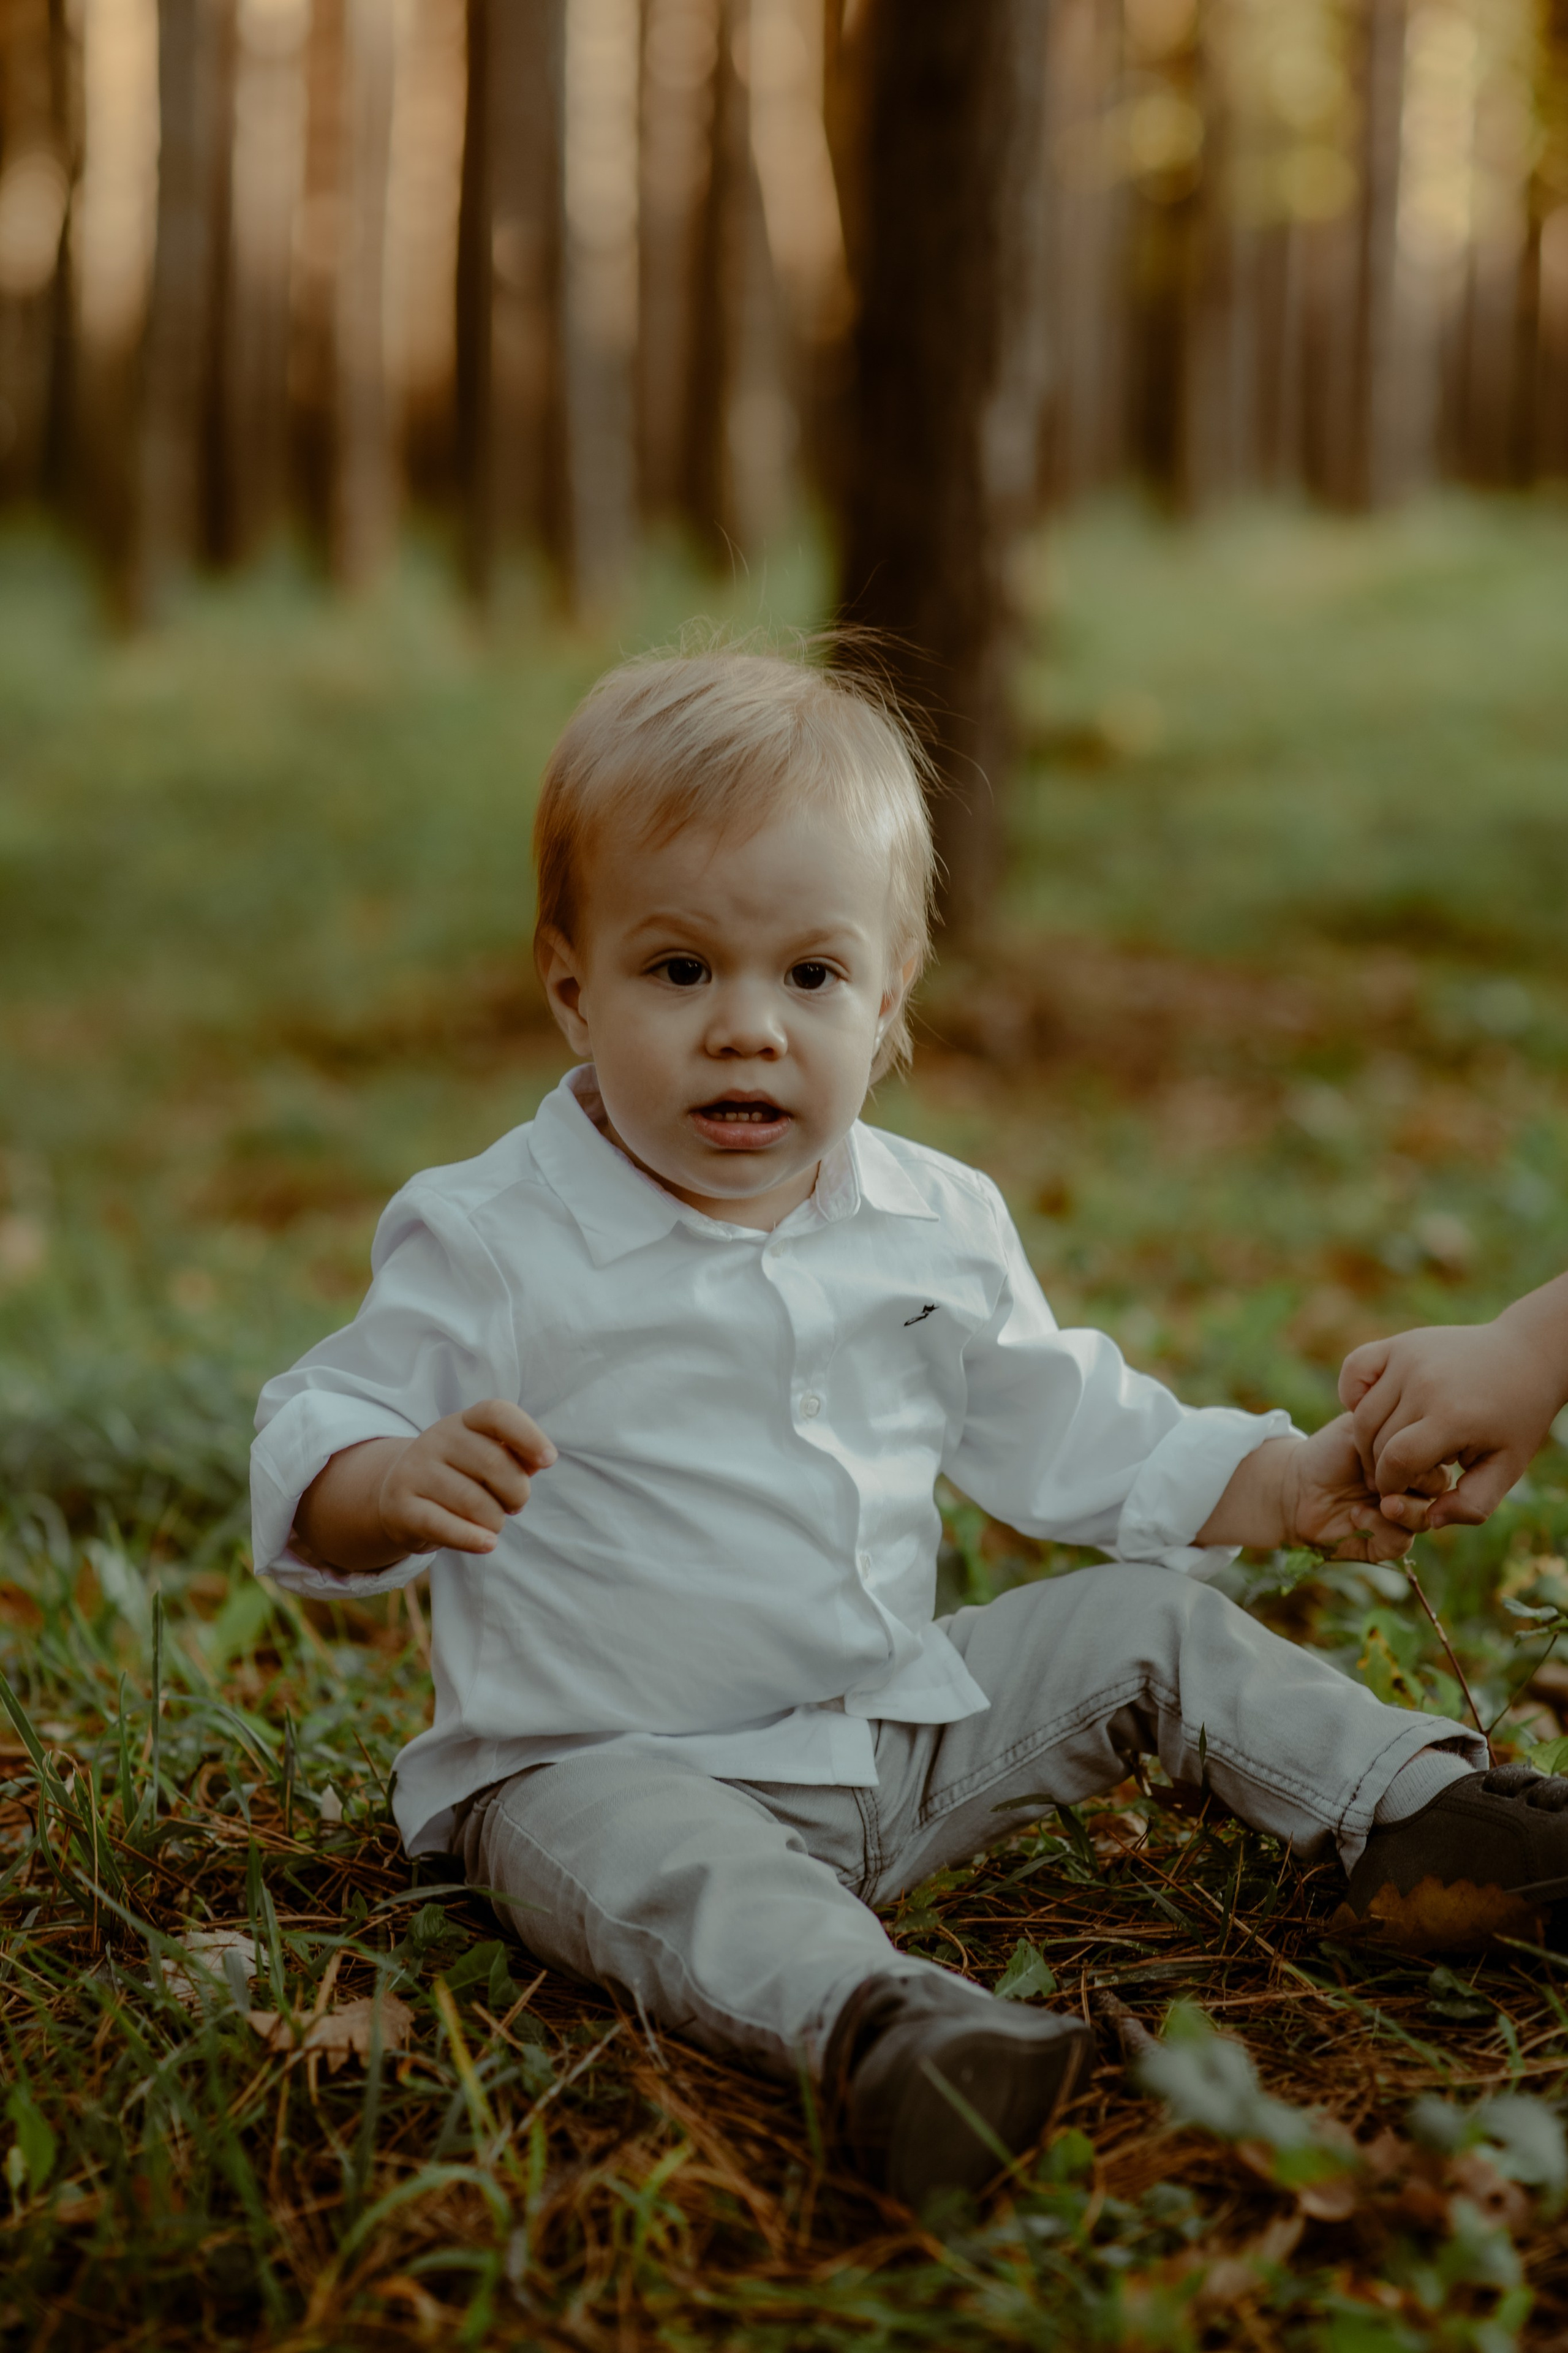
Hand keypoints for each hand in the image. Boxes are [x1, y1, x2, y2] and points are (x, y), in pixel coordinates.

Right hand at [294, 1400, 555, 1574]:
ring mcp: (415, 1471)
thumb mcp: (487, 1459)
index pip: (497, 1413)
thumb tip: (539, 1461)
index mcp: (464, 1422)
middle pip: (495, 1464)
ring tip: (492, 1522)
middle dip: (517, 1493)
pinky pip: (443, 1525)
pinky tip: (488, 1544)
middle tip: (514, 1505)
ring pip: (474, 1502)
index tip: (549, 1460)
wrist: (399, 1498)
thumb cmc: (461, 1477)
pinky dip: (471, 1539)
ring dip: (496, 1521)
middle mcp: (437, 1438)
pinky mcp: (402, 1507)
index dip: (528, 1435)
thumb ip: (517, 1457)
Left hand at [1195, 1422, 1442, 1559]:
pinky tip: (1357, 1516)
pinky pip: (1399, 1542)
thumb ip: (1394, 1432)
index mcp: (1414, 1461)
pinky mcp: (1382, 1544)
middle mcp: (1413, 1491)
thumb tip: (1419, 1453)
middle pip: (1440, 1494)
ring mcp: (1400, 1519)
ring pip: (1425, 1520)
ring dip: (1405, 1510)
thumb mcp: (1361, 1429)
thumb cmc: (1328, 1452)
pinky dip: (1380, 1528)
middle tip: (1393, 1479)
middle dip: (1419, 1484)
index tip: (1403, 1447)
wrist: (1294, 1484)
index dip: (1427, 1456)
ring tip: (1382, 1501)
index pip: (1441, 1461)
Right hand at [1339, 1275, 1567, 1531]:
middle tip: (1399, 1473)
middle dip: (1380, 1467)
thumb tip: (1430, 1519)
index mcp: (1452, 1416)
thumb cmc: (1515, 1418)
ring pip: (1362, 1412)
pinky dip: (1353, 1394)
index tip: (1401, 1491)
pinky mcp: (1400, 1343)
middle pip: (1376, 1440)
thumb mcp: (1506, 1467)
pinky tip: (1372, 1408)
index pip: (1396, 1461)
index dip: (1391, 1484)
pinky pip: (1354, 1370)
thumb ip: (1472, 1504)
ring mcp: (1409, 1357)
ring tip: (1391, 1448)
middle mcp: (1424, 1383)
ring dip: (1367, 1439)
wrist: (1527, 1356)